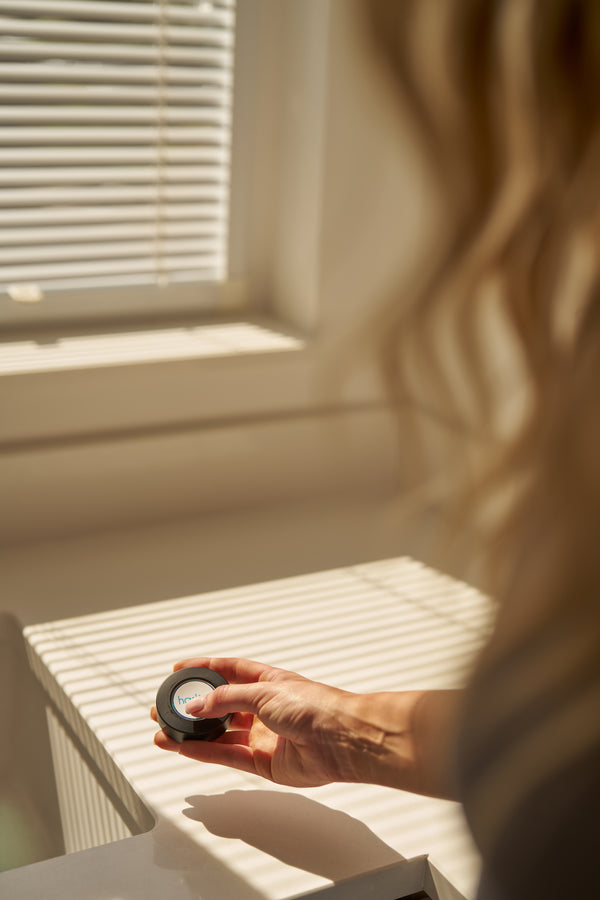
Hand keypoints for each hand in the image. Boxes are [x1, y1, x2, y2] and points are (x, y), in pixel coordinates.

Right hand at [151, 657, 459, 796]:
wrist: (342, 740)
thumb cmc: (316, 706)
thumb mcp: (264, 691)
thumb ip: (226, 699)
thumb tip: (196, 705)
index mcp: (266, 681)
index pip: (227, 670)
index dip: (202, 669)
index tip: (177, 671)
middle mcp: (262, 707)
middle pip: (218, 706)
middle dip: (190, 707)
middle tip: (164, 709)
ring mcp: (262, 735)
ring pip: (218, 734)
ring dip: (190, 733)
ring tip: (162, 731)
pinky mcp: (263, 762)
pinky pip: (225, 756)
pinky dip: (202, 752)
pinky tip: (181, 748)